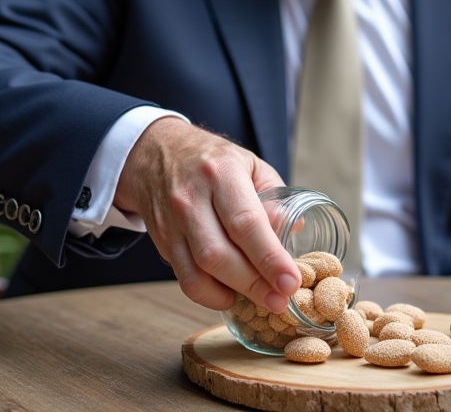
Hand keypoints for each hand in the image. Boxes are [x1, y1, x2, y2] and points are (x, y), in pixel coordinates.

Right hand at [113, 117, 300, 311]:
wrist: (157, 151)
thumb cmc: (212, 160)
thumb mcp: (250, 164)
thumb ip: (274, 198)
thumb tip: (294, 233)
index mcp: (221, 173)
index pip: (245, 222)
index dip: (269, 257)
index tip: (290, 281)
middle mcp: (191, 198)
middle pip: (220, 255)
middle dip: (254, 284)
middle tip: (281, 300)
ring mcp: (172, 222)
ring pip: (199, 273)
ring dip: (233, 294)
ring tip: (262, 300)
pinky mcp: (162, 241)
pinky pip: (185, 279)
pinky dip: (210, 295)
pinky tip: (231, 294)